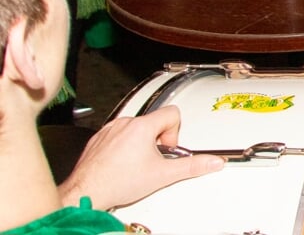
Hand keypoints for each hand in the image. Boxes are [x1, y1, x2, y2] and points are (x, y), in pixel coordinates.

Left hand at [59, 105, 223, 211]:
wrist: (87, 193)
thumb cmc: (117, 182)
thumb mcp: (163, 175)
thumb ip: (192, 166)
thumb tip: (212, 162)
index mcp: (142, 126)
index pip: (172, 113)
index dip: (175, 132)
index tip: (166, 149)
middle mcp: (125, 124)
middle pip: (154, 122)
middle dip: (158, 140)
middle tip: (152, 160)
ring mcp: (109, 130)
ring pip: (135, 129)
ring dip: (140, 143)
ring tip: (136, 164)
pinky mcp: (98, 139)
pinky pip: (117, 135)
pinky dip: (123, 147)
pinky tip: (121, 164)